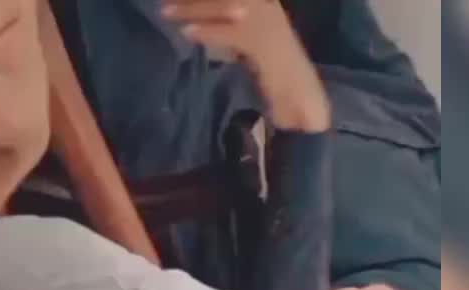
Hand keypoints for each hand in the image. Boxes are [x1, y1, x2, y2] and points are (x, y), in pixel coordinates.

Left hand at [162, 0, 329, 130]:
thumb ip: (231, 30)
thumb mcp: (250, 45)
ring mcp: (269, 23)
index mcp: (264, 4)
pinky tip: (188, 33)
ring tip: (167, 13)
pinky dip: (209, 30)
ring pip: (226, 5)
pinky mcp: (267, 45)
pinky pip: (233, 32)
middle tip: (164, 1)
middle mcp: (268, 6)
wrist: (304, 101)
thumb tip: (199, 20)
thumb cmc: (277, 77)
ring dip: (194, 7)